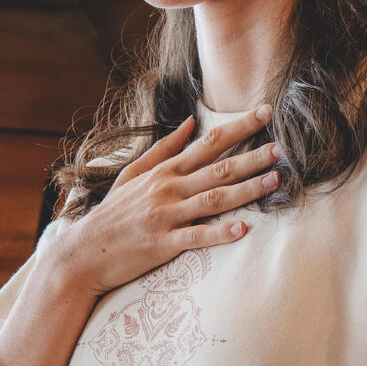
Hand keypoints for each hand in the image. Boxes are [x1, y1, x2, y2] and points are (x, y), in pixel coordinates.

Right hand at [52, 107, 281, 298]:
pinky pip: (197, 236)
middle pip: (218, 168)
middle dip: (253, 157)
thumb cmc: (113, 214)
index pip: (208, 143)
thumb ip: (163, 149)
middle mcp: (168, 189)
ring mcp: (166, 216)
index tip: (265, 113)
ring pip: (214, 199)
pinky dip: (220, 232)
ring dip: (247, 190)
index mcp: (164, 172)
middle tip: (282, 149)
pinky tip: (243, 229)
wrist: (84, 253)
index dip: (238, 127)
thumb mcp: (132, 175)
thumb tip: (189, 122)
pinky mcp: (163, 244)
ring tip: (275, 182)